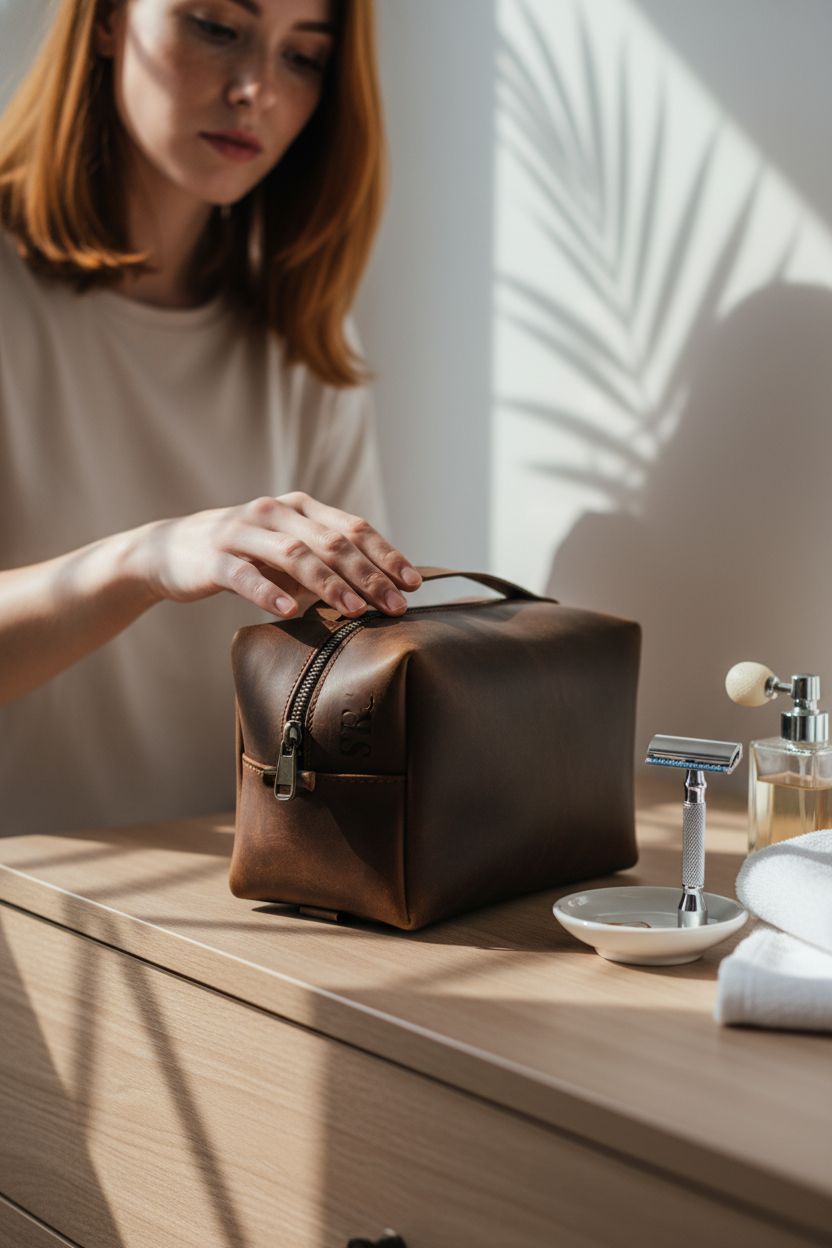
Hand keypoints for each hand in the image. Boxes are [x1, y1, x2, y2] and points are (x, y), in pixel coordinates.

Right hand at [134, 492, 421, 617]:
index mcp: (300, 508)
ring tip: (354, 611)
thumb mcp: (288, 551)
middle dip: (369, 576)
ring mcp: (243, 532)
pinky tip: (290, 611)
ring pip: (295, 555)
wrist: (171, 550)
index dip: (386, 555)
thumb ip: (326, 562)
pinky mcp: (215, 559)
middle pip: (332, 543)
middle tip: (394, 607)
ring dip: (329, 585)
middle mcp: (276, 512)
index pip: (353, 528)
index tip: (412, 584)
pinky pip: (245, 575)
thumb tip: (380, 590)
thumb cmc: (242, 555)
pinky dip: (269, 593)